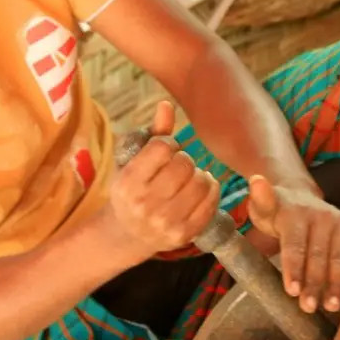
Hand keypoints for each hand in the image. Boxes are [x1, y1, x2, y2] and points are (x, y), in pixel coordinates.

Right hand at [104, 102, 220, 259]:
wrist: (127, 234)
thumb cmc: (132, 189)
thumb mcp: (132, 162)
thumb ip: (153, 133)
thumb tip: (166, 104)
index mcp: (128, 182)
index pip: (163, 148)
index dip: (169, 144)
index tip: (165, 152)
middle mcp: (144, 204)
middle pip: (184, 165)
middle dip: (185, 160)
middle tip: (178, 166)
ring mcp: (165, 222)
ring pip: (200, 183)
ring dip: (199, 175)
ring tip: (190, 177)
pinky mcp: (184, 234)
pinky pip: (211, 202)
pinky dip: (211, 190)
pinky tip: (200, 189)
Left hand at [247, 176, 339, 312]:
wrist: (299, 198)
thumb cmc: (278, 213)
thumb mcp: (263, 207)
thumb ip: (261, 200)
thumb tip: (256, 181)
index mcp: (296, 214)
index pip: (295, 245)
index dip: (293, 269)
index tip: (292, 292)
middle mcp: (321, 215)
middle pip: (317, 256)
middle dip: (314, 284)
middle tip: (308, 307)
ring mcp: (339, 221)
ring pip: (337, 257)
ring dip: (336, 283)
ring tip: (332, 307)